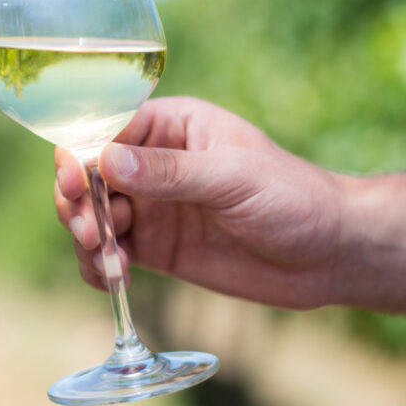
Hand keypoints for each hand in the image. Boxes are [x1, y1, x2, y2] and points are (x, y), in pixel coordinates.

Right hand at [55, 96, 346, 309]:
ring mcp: (151, 206)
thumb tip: (106, 160)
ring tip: (112, 265)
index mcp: (171, 125)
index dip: (80, 154)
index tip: (76, 184)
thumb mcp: (233, 178)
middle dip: (77, 202)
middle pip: (87, 174)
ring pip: (91, 215)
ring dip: (87, 238)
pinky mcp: (156, 247)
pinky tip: (113, 279)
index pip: (105, 128)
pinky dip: (99, 266)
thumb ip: (170, 172)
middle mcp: (152, 162)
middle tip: (92, 234)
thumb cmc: (292, 197)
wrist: (329, 254)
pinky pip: (109, 253)